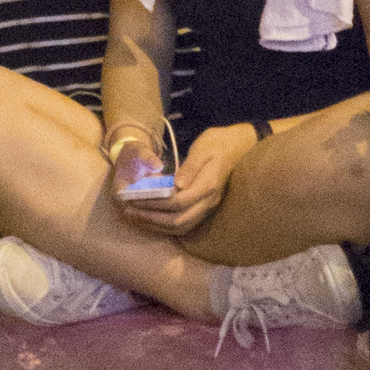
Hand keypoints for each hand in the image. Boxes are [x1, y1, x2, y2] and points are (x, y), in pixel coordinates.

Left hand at [117, 119, 251, 237]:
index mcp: (208, 185)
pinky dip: (167, 226)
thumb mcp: (203, 147)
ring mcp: (208, 206)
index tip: (134, 199)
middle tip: (129, 211)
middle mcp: (209, 201)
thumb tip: (177, 185)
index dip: (153, 203)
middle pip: (178, 220)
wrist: (240, 146)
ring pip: (181, 226)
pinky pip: (186, 224)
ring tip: (136, 217)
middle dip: (151, 218)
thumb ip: (190, 167)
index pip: (177, 202)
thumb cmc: (219, 142)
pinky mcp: (205, 207)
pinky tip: (152, 220)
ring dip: (157, 225)